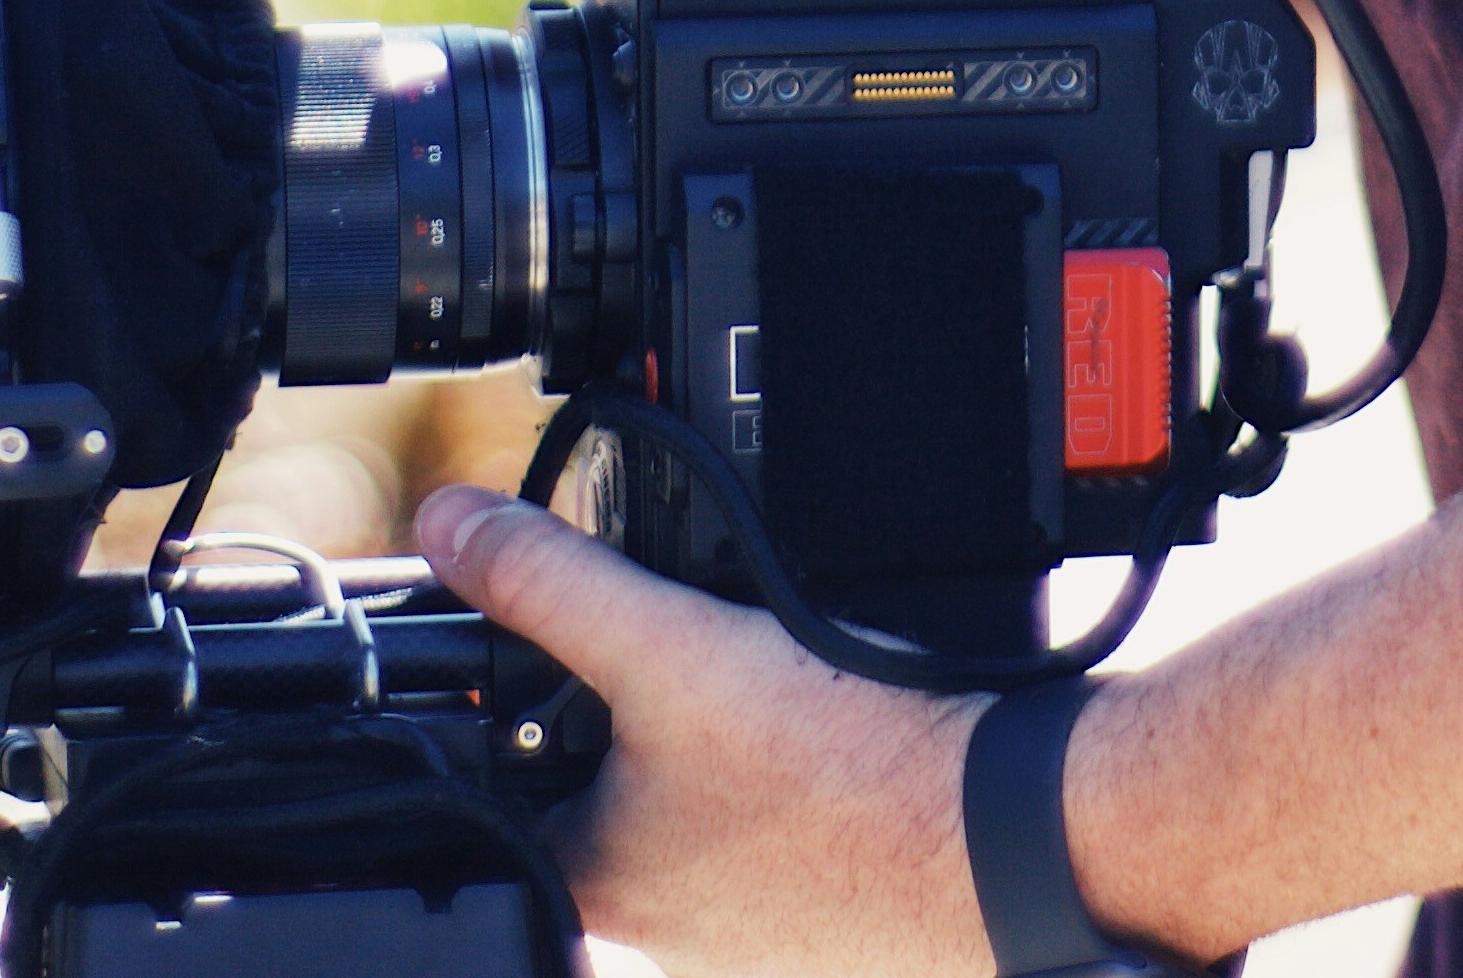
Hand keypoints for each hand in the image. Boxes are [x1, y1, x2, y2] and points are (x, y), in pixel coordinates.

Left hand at [417, 480, 991, 977]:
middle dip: (644, 723)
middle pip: (606, 795)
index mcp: (594, 887)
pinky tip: (841, 751)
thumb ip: (550, 580)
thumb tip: (448, 527)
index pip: (502, 788)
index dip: (525, 704)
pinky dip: (801, 795)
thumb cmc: (847, 768)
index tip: (575, 660)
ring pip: (700, 818)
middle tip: (715, 668)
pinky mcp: (820, 937)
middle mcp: (657, 938)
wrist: (1013, 837)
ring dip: (730, 756)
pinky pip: (782, 848)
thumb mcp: (673, 644)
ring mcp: (743, 947)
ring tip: (787, 705)